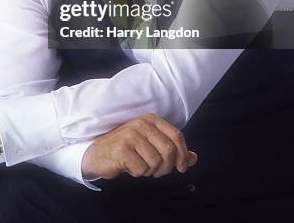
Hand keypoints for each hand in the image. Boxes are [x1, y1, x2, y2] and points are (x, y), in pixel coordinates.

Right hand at [81, 113, 197, 179]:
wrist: (99, 153)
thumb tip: (194, 158)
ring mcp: (131, 135)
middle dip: (166, 167)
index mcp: (151, 119)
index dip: (183, 154)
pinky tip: (129, 166)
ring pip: (156, 162)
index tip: (181, 167)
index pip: (177, 135)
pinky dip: (138, 173)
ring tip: (141, 166)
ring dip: (150, 171)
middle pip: (169, 151)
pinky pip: (142, 169)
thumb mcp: (152, 145)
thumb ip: (173, 150)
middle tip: (158, 171)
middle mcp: (142, 123)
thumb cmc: (128, 149)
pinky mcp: (122, 149)